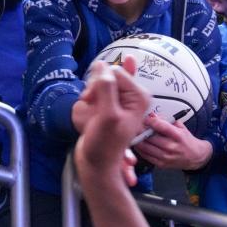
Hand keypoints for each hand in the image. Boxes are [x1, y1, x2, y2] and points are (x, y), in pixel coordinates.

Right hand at [74, 60, 152, 189]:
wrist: (95, 162)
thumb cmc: (104, 143)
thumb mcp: (108, 114)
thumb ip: (106, 88)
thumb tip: (101, 64)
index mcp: (139, 96)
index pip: (114, 72)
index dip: (100, 83)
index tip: (92, 100)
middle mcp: (131, 96)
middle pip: (106, 77)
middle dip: (94, 91)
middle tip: (92, 109)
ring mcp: (118, 101)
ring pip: (97, 85)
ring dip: (89, 99)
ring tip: (91, 116)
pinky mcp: (107, 106)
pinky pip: (93, 95)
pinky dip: (87, 105)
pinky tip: (89, 117)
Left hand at [132, 115, 213, 170]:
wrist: (195, 157)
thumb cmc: (186, 141)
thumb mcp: (180, 127)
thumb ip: (166, 120)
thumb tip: (152, 115)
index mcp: (177, 136)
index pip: (160, 126)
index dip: (149, 120)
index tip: (144, 118)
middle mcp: (171, 147)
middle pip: (149, 137)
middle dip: (141, 129)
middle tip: (137, 125)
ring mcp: (165, 157)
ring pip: (145, 147)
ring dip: (138, 139)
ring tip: (136, 134)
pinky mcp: (161, 164)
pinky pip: (145, 155)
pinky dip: (140, 148)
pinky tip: (140, 143)